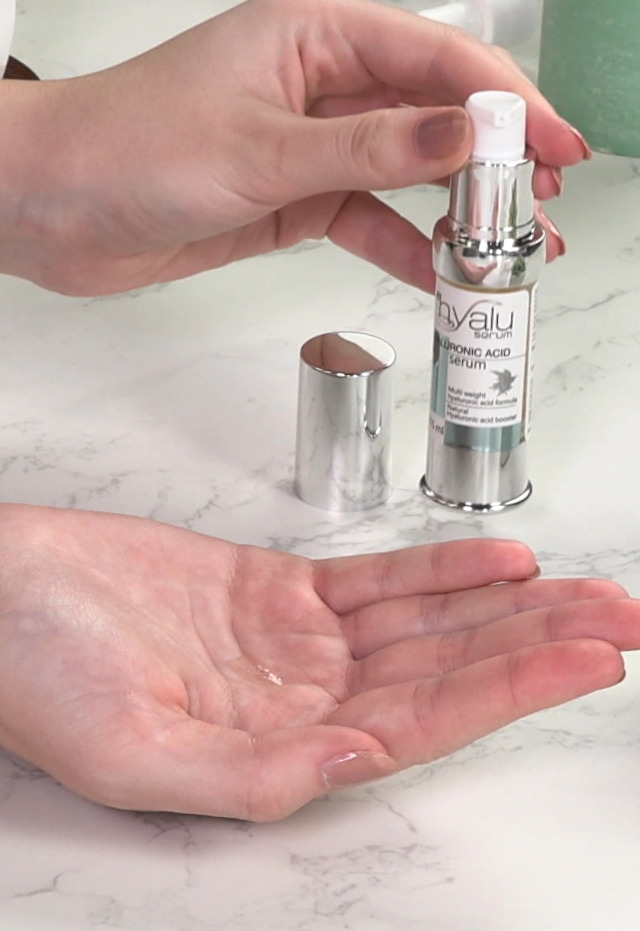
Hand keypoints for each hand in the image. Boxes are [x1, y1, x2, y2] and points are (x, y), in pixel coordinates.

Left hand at [0, 0, 583, 294]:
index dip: (506, 102)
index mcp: (313, 36)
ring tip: (509, 251)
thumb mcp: (263, 149)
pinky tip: (437, 274)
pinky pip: (364, 220)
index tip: (558, 145)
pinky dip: (401, 248)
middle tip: (545, 207)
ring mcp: (306, 146)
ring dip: (456, 212)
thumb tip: (463, 133)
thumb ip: (368, 148)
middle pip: (430, 115)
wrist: (53, 209)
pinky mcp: (289, 198)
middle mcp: (317, 85)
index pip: (433, 60)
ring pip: (404, 173)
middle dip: (494, 162)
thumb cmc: (129, 148)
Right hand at [0, 504, 634, 820]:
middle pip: (447, 673)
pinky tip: (498, 563)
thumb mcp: (131, 751)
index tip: (587, 662)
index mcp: (280, 752)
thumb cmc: (40, 678)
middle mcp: (303, 702)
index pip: (425, 723)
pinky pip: (377, 581)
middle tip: (619, 622)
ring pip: (426, 625)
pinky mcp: (276, 592)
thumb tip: (356, 763)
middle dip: (537, 647)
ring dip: (506, 608)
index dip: (511, 692)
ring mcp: (296, 646)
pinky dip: (439, 570)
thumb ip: (248, 776)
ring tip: (582, 591)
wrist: (3, 595)